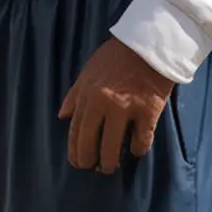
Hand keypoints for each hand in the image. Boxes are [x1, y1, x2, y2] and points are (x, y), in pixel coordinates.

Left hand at [58, 37, 174, 173]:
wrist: (149, 42)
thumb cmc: (116, 56)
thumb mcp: (88, 71)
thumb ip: (74, 94)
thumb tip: (62, 116)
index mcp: (86, 94)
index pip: (75, 129)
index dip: (75, 149)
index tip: (76, 161)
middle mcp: (102, 104)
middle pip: (90, 141)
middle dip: (88, 159)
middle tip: (91, 169)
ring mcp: (126, 109)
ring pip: (113, 146)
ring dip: (110, 162)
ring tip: (110, 168)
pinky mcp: (148, 111)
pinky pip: (141, 140)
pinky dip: (138, 149)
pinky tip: (136, 151)